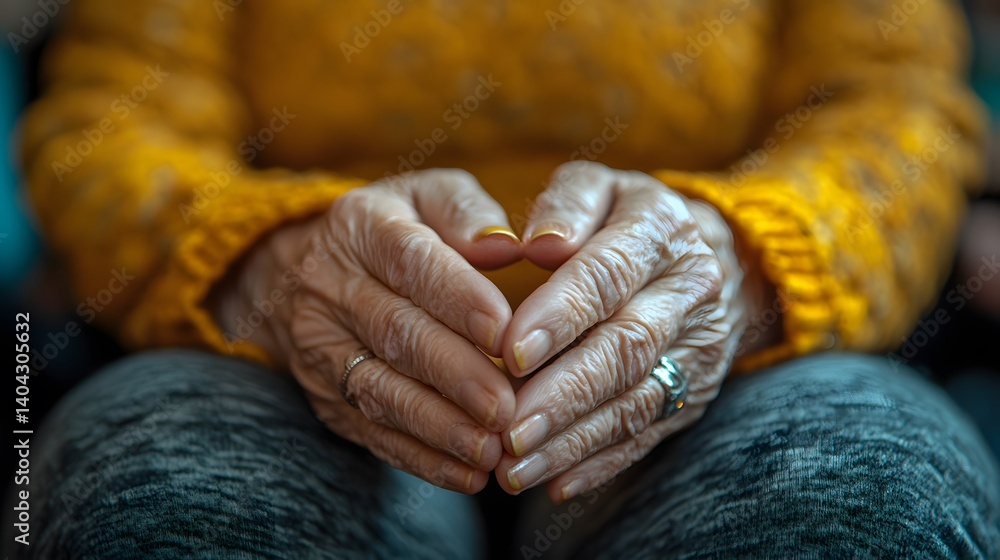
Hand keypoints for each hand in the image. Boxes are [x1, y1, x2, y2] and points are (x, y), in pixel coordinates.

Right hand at [211, 169, 521, 492]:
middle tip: (508, 407)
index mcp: (364, 226)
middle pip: (396, 333)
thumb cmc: (396, 230)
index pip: (411, 261)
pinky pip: (371, 432)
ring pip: (380, 390)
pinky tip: (467, 474)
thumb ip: (467, 212)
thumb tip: (506, 245)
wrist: (296, 270)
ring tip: (492, 449)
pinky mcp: (326, 396)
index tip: (503, 330)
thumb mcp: (426, 197)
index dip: (458, 298)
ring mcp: (321, 346)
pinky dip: (421, 458)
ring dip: (439, 426)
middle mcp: (332, 285)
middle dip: (456, 375)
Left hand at [495, 162, 757, 501]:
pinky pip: (648, 433)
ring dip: (575, 440)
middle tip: (508, 428)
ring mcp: (698, 349)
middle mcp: (689, 291)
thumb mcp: (599, 188)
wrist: (712, 258)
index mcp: (660, 229)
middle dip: (564, 394)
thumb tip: (539, 241)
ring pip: (636, 401)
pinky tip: (556, 484)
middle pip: (625, 348)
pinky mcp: (694, 393)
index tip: (511, 350)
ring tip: (517, 466)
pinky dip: (601, 462)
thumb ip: (567, 203)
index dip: (561, 314)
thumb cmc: (623, 219)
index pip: (609, 273)